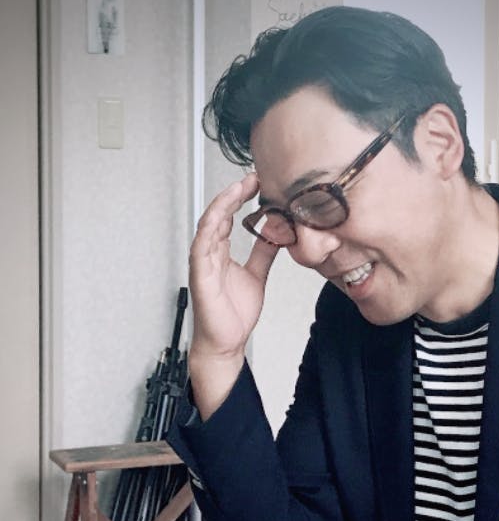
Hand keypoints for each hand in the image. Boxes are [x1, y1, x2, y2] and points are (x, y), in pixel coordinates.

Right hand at [188, 173, 278, 416]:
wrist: (227, 343)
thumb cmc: (234, 314)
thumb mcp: (257, 276)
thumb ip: (263, 254)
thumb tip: (276, 234)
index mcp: (221, 252)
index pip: (229, 216)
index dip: (242, 197)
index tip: (260, 182)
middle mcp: (210, 253)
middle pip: (219, 214)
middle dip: (234, 194)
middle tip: (253, 177)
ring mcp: (203, 263)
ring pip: (208, 225)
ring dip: (223, 204)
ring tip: (239, 188)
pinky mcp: (200, 276)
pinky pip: (201, 248)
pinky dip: (210, 229)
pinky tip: (221, 214)